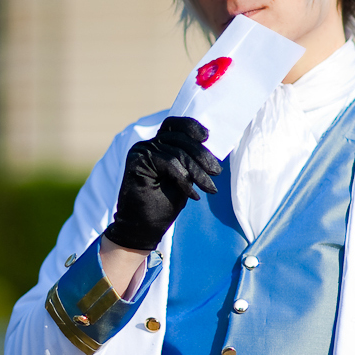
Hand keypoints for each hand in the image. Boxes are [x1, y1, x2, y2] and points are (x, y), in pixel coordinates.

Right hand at [104, 117, 221, 251]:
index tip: (207, 136)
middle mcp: (147, 145)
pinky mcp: (137, 161)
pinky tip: (192, 194)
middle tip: (217, 173)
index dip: (191, 126)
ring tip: (210, 188)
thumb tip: (206, 144)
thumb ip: (189, 160)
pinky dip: (184, 179)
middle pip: (180, 138)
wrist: (142, 229)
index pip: (174, 125)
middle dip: (202, 156)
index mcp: (157, 145)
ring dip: (197, 172)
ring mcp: (140, 151)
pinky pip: (169, 163)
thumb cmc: (163, 205)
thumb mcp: (183, 178)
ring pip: (177, 152)